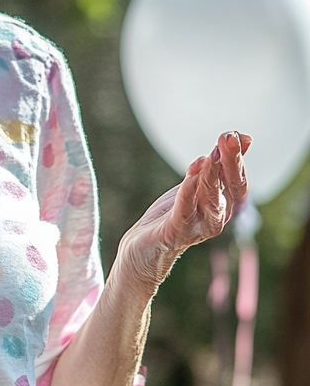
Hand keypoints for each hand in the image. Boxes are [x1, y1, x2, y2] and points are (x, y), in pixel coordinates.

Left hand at [118, 130, 250, 292]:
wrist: (142, 250)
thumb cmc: (170, 216)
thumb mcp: (194, 186)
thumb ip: (216, 167)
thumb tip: (243, 138)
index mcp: (221, 206)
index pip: (237, 180)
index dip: (238, 158)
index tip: (238, 135)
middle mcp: (215, 217)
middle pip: (230, 188)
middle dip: (230, 161)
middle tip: (229, 137)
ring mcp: (197, 227)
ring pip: (210, 198)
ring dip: (212, 174)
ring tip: (212, 153)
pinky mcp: (175, 232)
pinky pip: (185, 209)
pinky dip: (190, 189)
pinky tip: (193, 171)